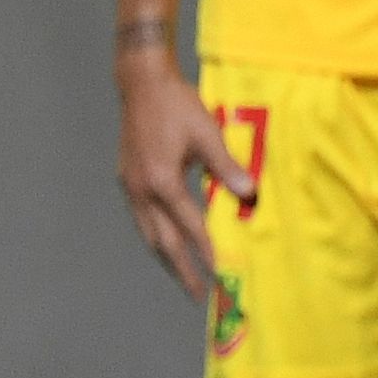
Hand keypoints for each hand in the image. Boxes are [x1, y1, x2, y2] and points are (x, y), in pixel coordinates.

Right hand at [115, 47, 246, 301]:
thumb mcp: (207, 134)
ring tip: (183, 276)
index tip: (222, 275)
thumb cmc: (176, 105)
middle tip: (201, 294)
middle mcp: (142, 190)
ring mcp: (131, 186)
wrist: (140, 83)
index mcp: (162, 181)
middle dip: (182, 270)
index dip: (207, 252)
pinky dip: (155, 237)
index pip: (190, 227)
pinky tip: (166, 240)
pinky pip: (142, 219)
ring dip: (166, 258)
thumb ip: (227, 168)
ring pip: (147, 233)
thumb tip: (250, 196)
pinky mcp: (127, 179)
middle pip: (162, 241)